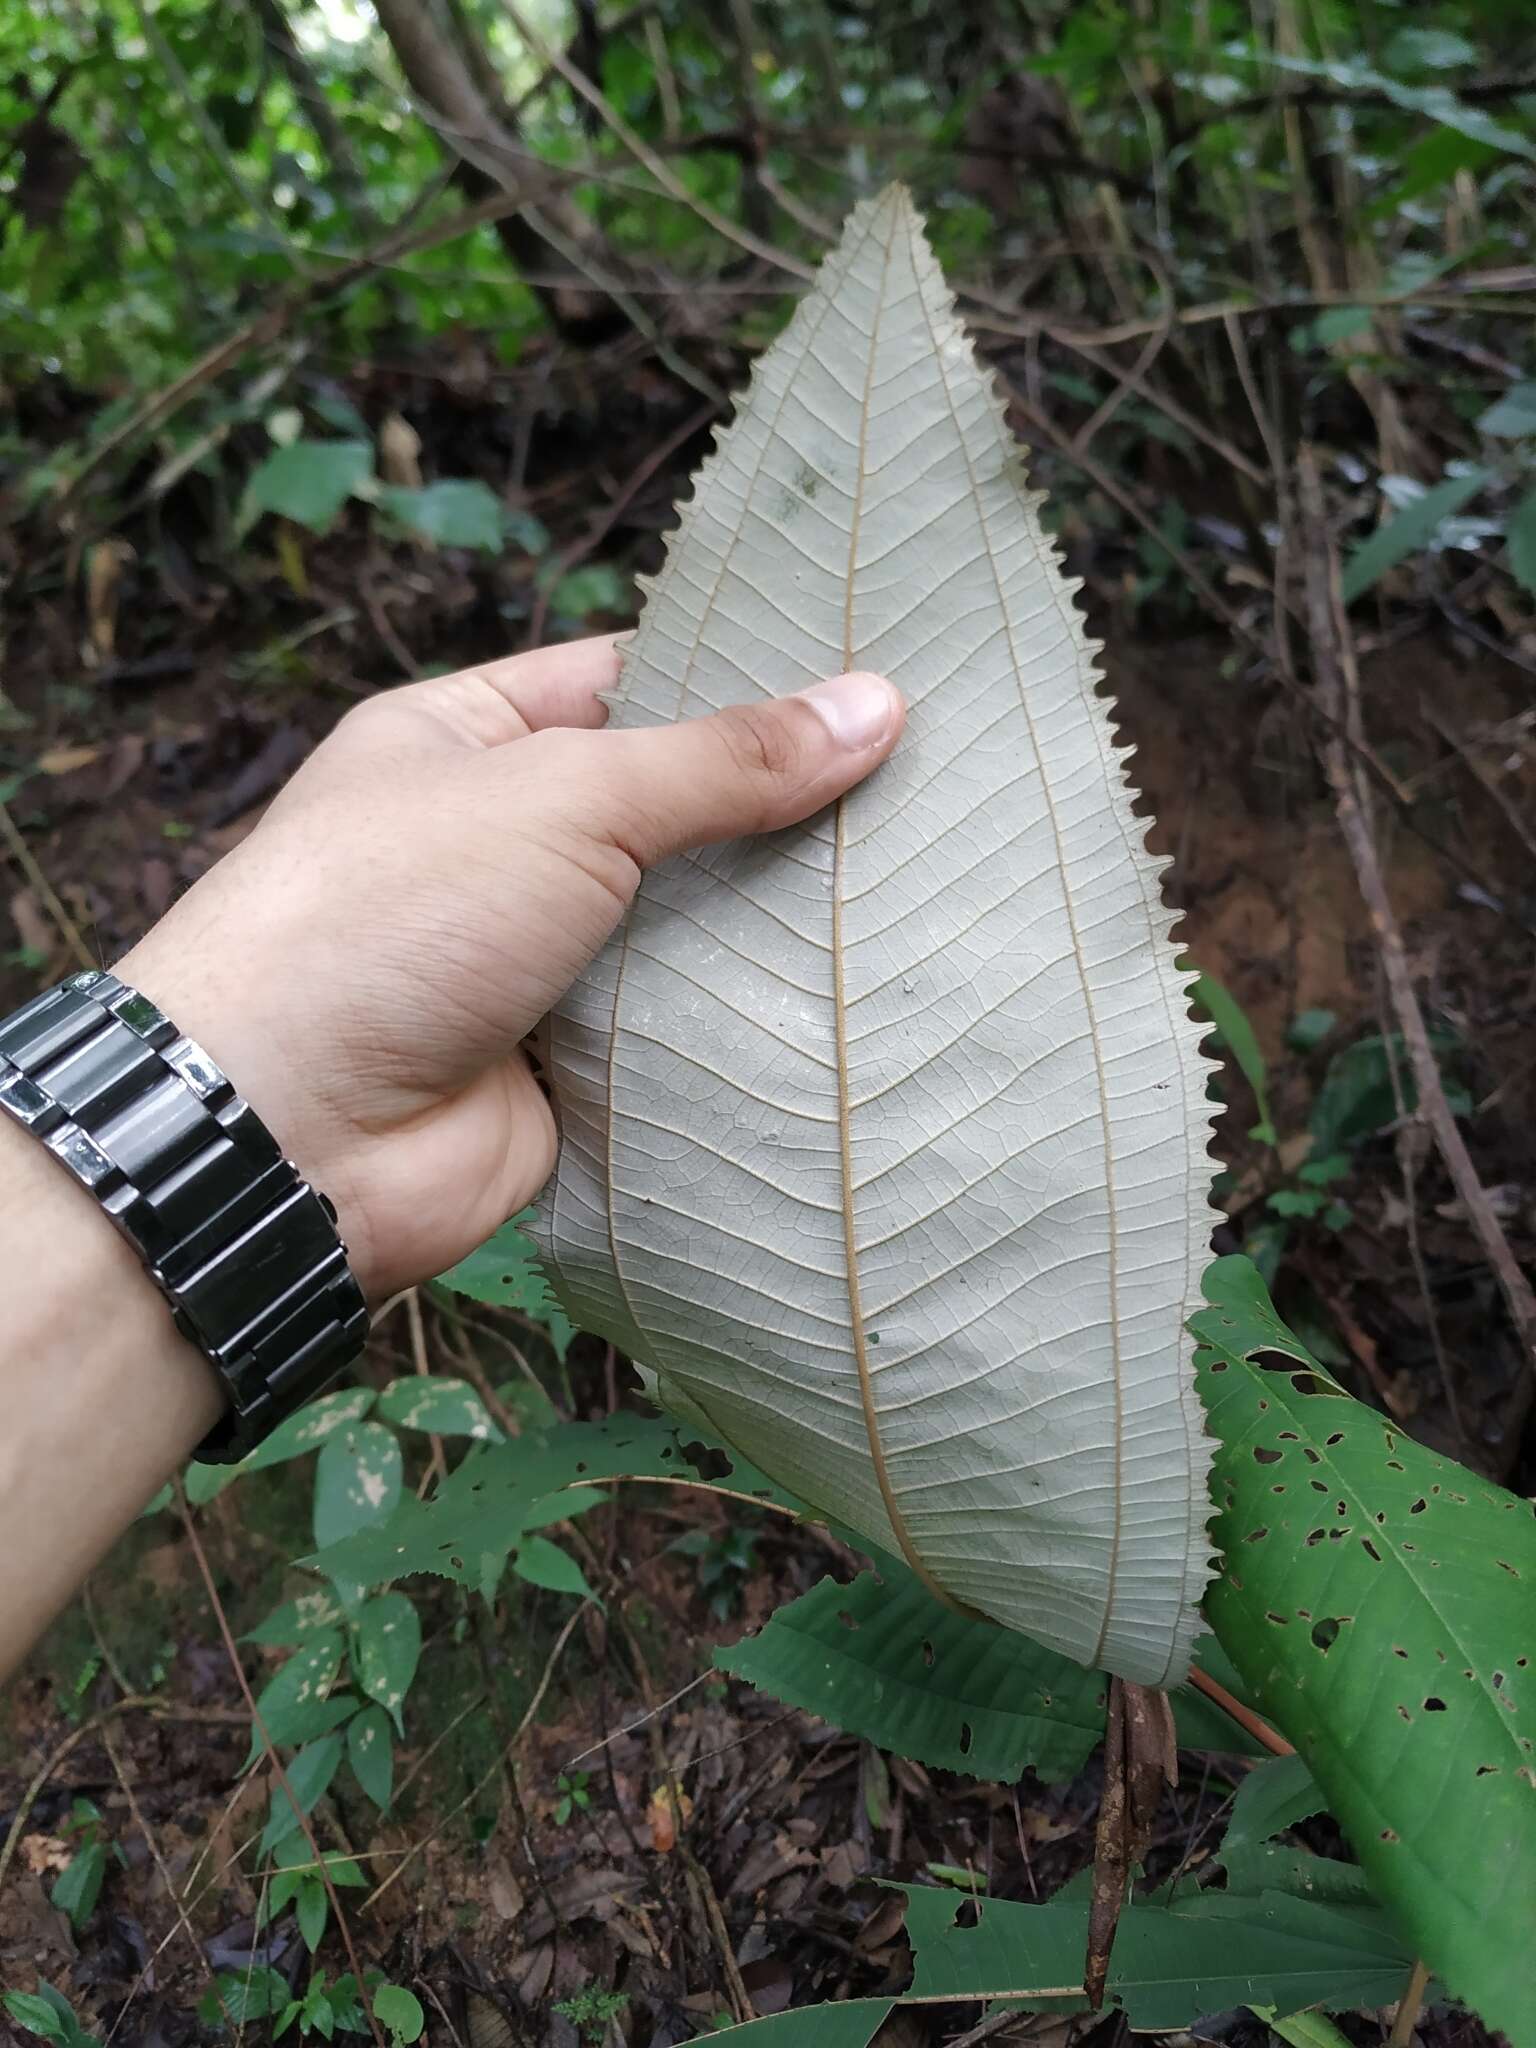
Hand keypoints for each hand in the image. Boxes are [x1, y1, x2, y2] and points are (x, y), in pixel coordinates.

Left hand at [120, 639, 902, 1296]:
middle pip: (672, 810)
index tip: (874, 671)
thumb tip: (879, 706)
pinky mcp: (577, 1066)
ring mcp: (541, 961)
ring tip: (932, 883)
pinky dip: (754, 1019)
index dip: (741, 675)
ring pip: (689, 926)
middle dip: (782, 807)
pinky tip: (872, 995)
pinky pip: (685, 1029)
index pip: (628, 681)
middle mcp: (504, 844)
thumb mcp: (563, 797)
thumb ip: (721, 762)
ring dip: (779, 921)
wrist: (295, 1137)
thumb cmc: (395, 915)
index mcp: (468, 740)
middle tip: (933, 785)